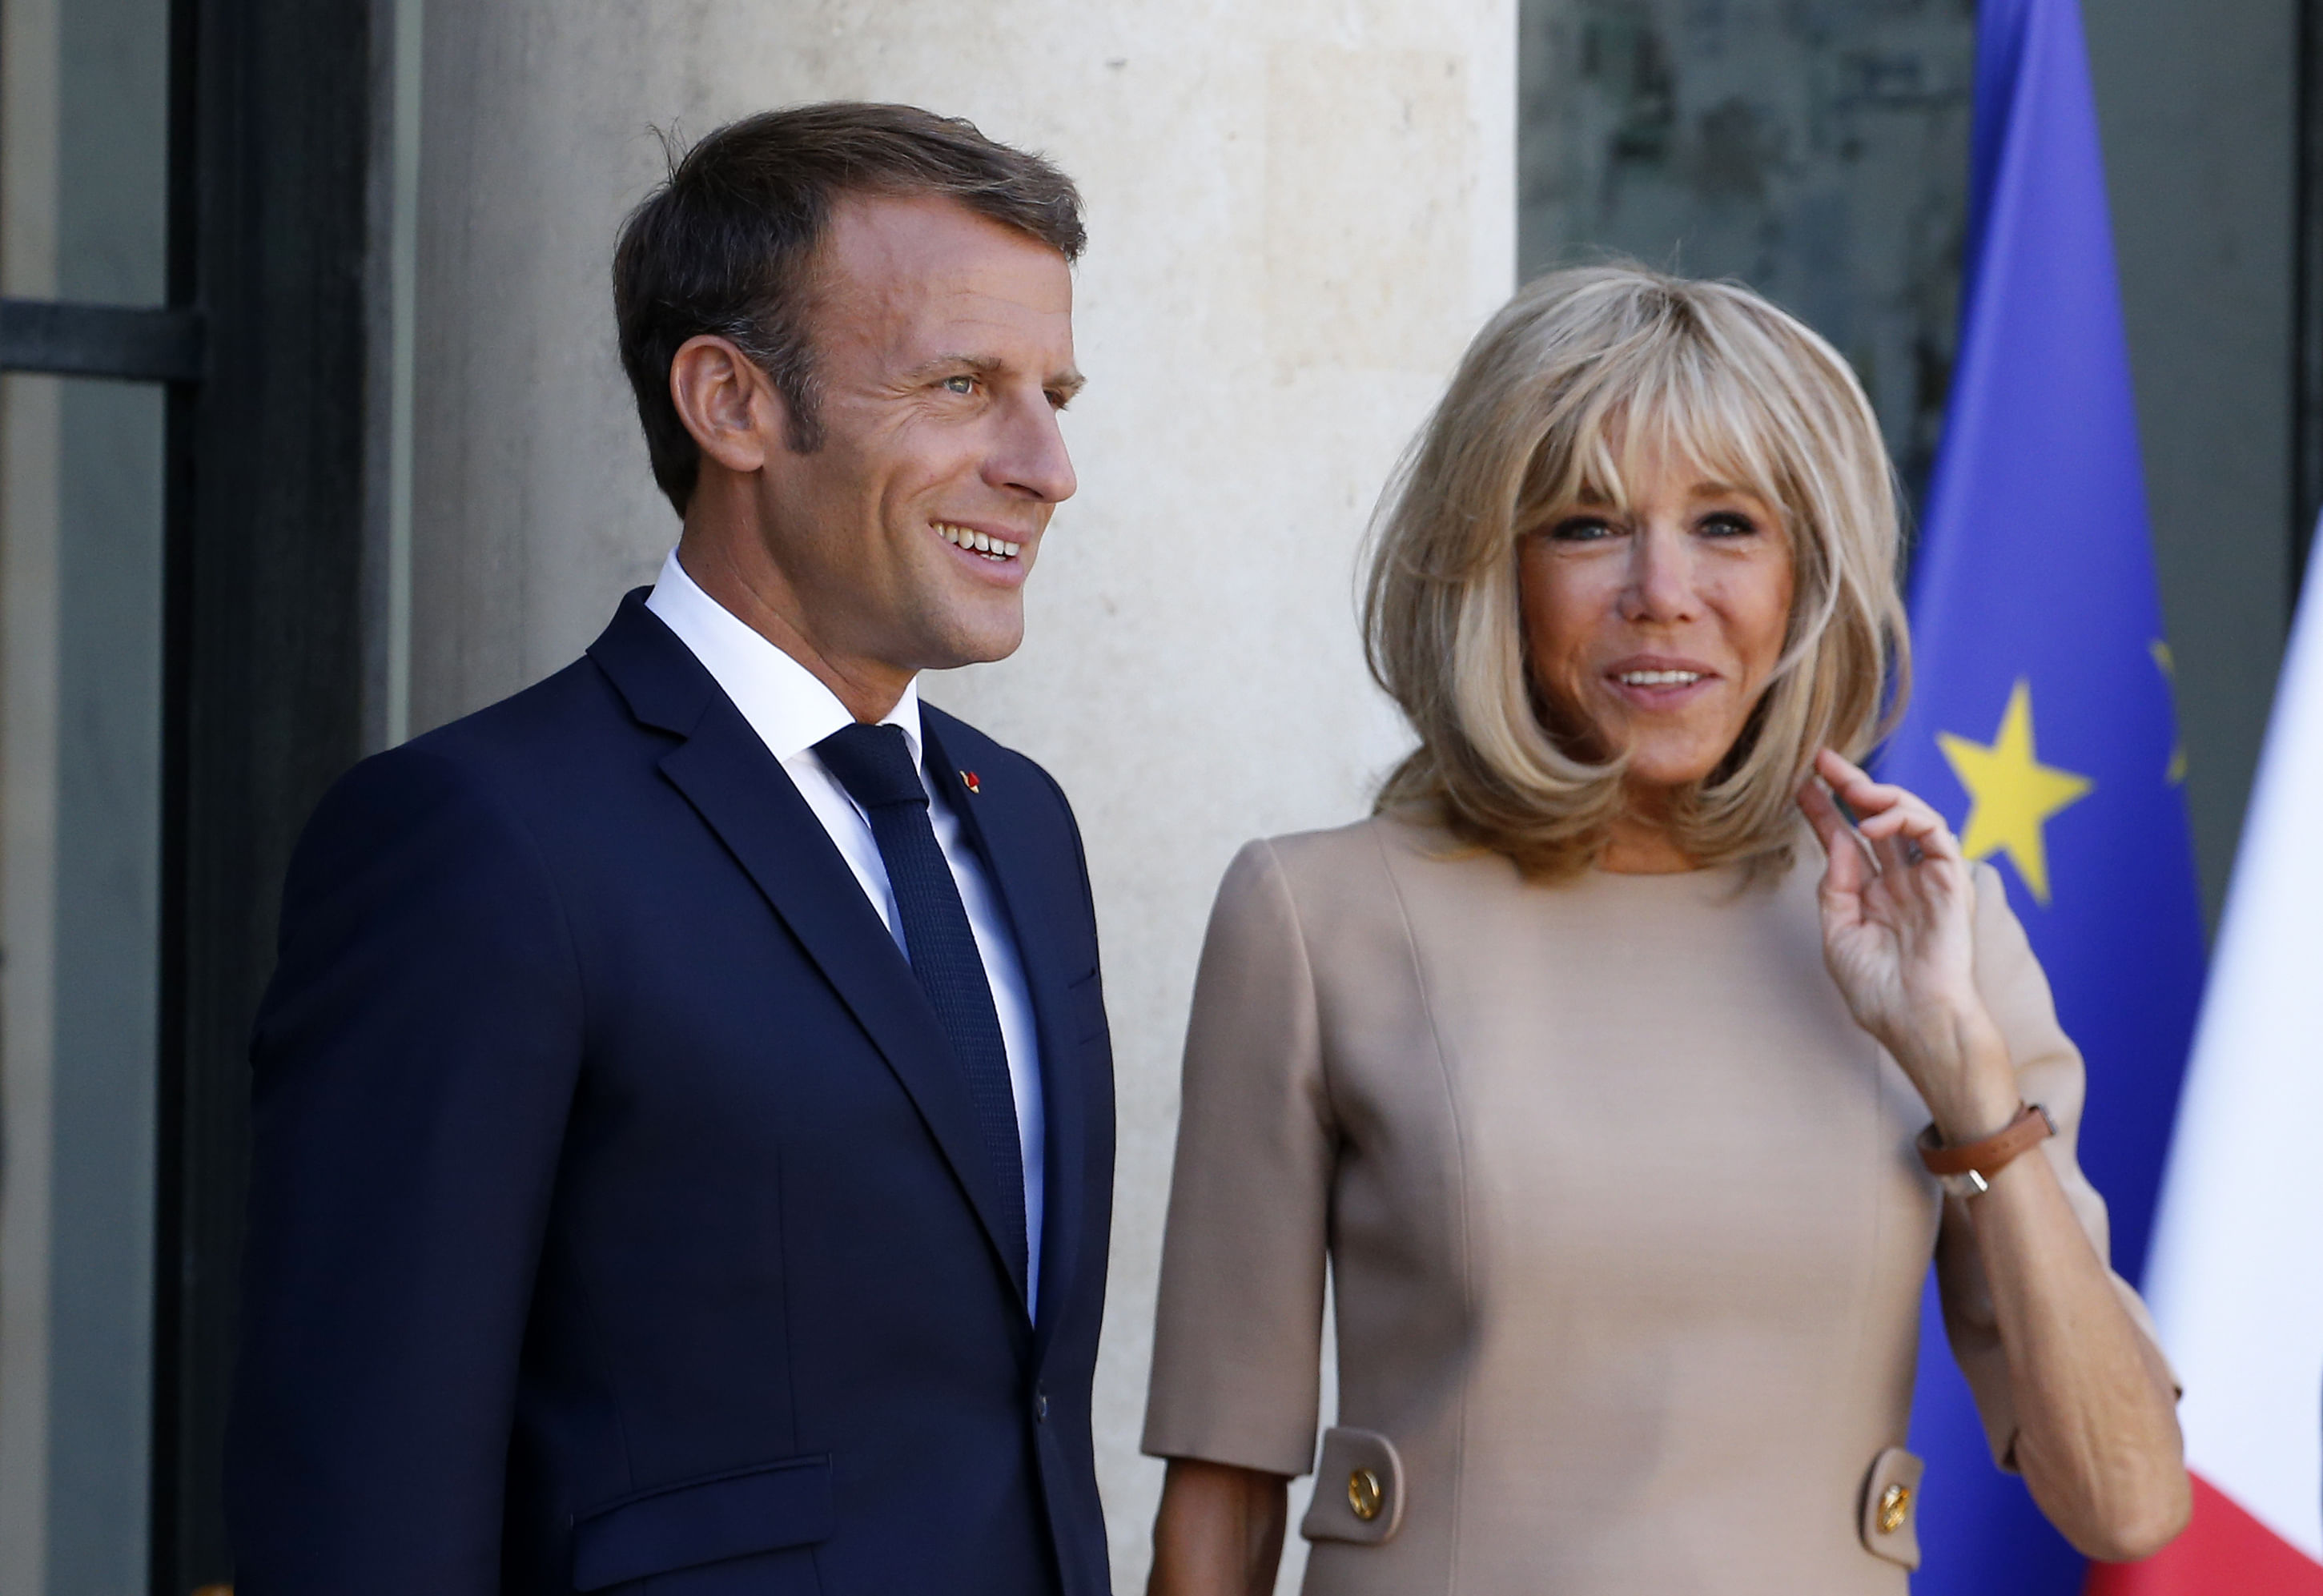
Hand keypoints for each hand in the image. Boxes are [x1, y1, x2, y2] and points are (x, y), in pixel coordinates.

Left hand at [1797, 749, 2017, 1138]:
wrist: (1915, 1020)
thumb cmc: (1877, 990)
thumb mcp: (1839, 934)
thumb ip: (1837, 885)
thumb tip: (1838, 840)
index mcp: (1873, 894)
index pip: (1846, 840)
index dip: (1824, 810)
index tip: (1800, 783)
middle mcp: (1901, 880)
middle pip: (1876, 819)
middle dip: (1851, 785)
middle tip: (1823, 759)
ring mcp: (1928, 879)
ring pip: (1911, 817)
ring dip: (1881, 796)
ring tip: (1853, 790)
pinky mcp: (1953, 882)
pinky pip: (1936, 834)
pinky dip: (1907, 820)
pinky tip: (1874, 825)